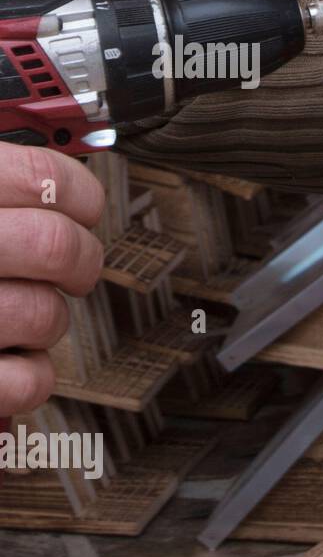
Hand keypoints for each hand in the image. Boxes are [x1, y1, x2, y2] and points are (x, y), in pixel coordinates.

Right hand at [0, 145, 103, 416]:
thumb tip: (51, 186)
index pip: (41, 177)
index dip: (79, 195)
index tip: (80, 210)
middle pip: (54, 246)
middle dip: (79, 260)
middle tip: (70, 267)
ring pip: (45, 315)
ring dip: (46, 319)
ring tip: (12, 313)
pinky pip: (26, 379)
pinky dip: (28, 375)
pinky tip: (3, 358)